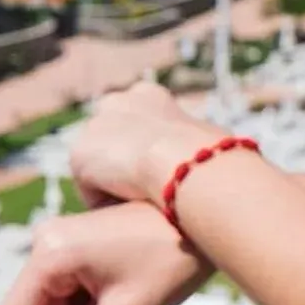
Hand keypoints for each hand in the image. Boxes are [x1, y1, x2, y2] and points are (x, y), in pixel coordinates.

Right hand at [0, 204, 209, 304]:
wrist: (200, 223)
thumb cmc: (169, 266)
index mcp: (49, 253)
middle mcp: (43, 239)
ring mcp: (55, 237)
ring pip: (47, 302)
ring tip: (122, 298)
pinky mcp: (69, 240)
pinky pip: (60, 288)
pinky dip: (86, 300)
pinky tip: (119, 288)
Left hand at [70, 82, 219, 207]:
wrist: (182, 157)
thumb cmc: (208, 155)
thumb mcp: (210, 144)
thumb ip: (199, 148)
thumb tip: (224, 162)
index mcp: (147, 97)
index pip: (137, 129)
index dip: (147, 156)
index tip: (159, 177)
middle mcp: (115, 103)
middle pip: (111, 146)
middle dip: (122, 169)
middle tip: (142, 195)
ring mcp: (94, 129)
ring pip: (100, 171)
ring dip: (113, 188)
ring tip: (135, 206)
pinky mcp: (80, 156)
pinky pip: (92, 192)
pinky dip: (106, 203)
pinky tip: (125, 207)